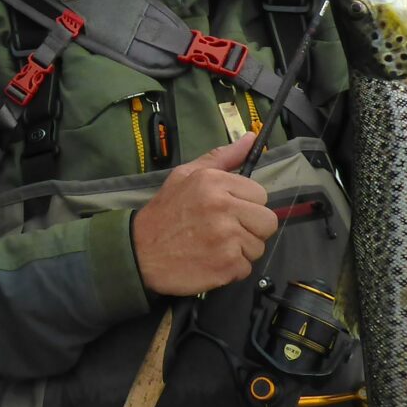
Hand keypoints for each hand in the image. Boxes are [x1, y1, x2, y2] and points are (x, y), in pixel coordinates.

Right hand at [130, 134, 276, 296]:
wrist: (139, 252)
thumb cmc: (165, 212)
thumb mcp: (185, 176)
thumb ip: (221, 157)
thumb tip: (251, 137)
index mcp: (214, 182)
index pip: (260, 194)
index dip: (245, 204)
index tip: (226, 211)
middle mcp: (223, 207)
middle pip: (267, 222)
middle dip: (250, 229)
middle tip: (225, 232)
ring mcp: (227, 238)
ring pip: (258, 247)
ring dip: (241, 251)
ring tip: (214, 247)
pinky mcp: (227, 265)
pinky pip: (246, 268)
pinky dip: (231, 269)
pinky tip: (211, 262)